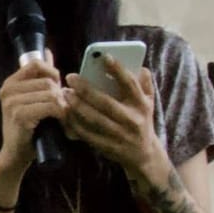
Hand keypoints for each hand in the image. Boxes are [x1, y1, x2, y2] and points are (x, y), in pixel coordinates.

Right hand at [0, 52, 68, 168]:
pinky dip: (60, 114)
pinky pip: (50, 106)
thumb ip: (39, 75)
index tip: (55, 89)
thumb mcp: (33, 98)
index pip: (36, 64)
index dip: (52, 74)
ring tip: (62, 117)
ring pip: (51, 93)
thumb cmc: (29, 127)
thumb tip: (47, 52)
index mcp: (10, 83)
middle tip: (61, 109)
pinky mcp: (19, 115)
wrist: (17, 155)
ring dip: (62, 106)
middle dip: (60, 94)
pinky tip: (59, 122)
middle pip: (47, 80)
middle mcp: (8, 90)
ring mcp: (11, 103)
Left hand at [65, 57, 167, 184]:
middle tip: (70, 78)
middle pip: (106, 102)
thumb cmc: (142, 122)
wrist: (144, 155)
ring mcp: (119, 135)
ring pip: (94, 119)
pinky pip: (87, 134)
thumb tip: (141, 66)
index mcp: (141, 105)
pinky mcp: (107, 147)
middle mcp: (131, 120)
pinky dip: (75, 123)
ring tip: (65, 94)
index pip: (130, 84)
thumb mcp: (149, 103)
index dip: (118, 70)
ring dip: (77, 106)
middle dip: (86, 89)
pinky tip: (65, 113)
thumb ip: (145, 84)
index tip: (104, 57)